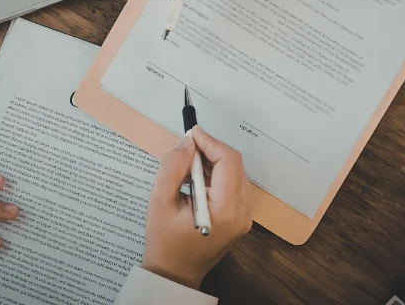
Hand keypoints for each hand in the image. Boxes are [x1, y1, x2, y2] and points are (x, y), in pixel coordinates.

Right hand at [142, 127, 251, 289]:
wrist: (175, 272)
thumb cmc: (165, 242)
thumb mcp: (160, 201)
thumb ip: (173, 167)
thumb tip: (189, 142)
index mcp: (226, 211)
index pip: (228, 161)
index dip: (210, 142)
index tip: (192, 134)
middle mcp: (242, 213)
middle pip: (234, 164)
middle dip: (211, 150)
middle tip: (186, 148)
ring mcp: (244, 216)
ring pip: (235, 172)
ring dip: (213, 161)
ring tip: (187, 167)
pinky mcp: (240, 216)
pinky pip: (233, 184)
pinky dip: (216, 174)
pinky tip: (196, 178)